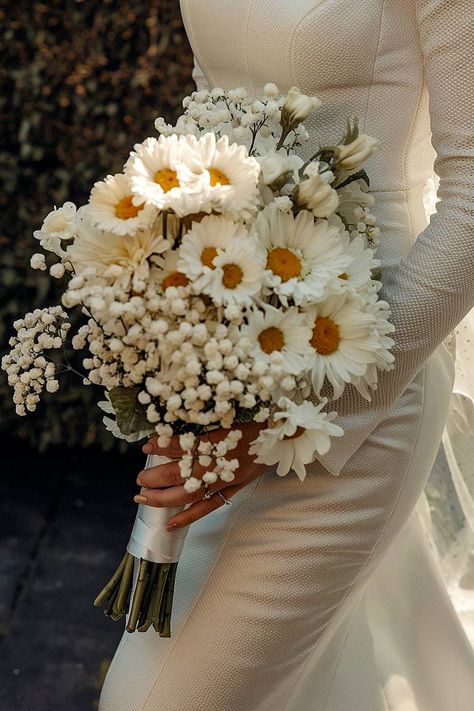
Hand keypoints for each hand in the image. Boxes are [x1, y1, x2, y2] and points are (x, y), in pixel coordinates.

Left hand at [134, 421, 265, 528]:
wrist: (284, 432)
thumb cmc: (256, 416)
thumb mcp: (229, 410)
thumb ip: (203, 418)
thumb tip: (174, 420)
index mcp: (221, 438)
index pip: (186, 446)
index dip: (164, 446)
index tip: (147, 446)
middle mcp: (223, 461)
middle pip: (183, 474)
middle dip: (157, 477)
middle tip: (140, 478)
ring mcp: (228, 478)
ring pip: (192, 493)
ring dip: (165, 498)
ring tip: (144, 498)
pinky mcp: (235, 487)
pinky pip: (210, 506)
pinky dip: (189, 516)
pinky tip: (170, 523)